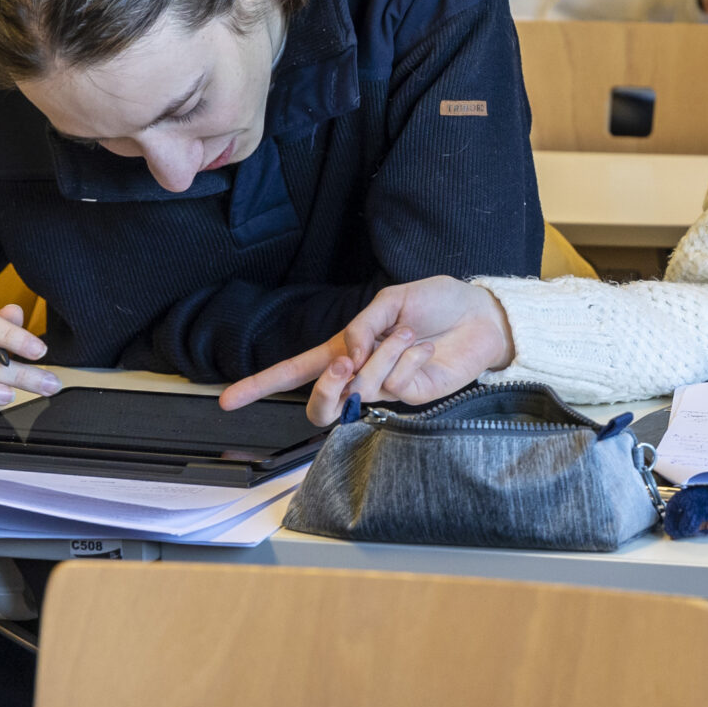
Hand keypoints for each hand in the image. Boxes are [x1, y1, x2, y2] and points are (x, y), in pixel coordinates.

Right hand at [218, 276, 515, 424]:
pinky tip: (424, 350)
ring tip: (407, 336)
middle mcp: (362, 375)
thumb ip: (362, 326)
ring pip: (360, 389)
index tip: (226, 400)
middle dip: (324, 388)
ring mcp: (387, 390)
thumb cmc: (437, 302)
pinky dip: (406, 361)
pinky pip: (394, 385)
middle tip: (344, 364)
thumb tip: (347, 356)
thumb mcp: (391, 300)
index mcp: (347, 348)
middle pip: (320, 405)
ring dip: (381, 357)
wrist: (481, 313)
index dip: (261, 385)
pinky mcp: (414, 398)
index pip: (297, 371)